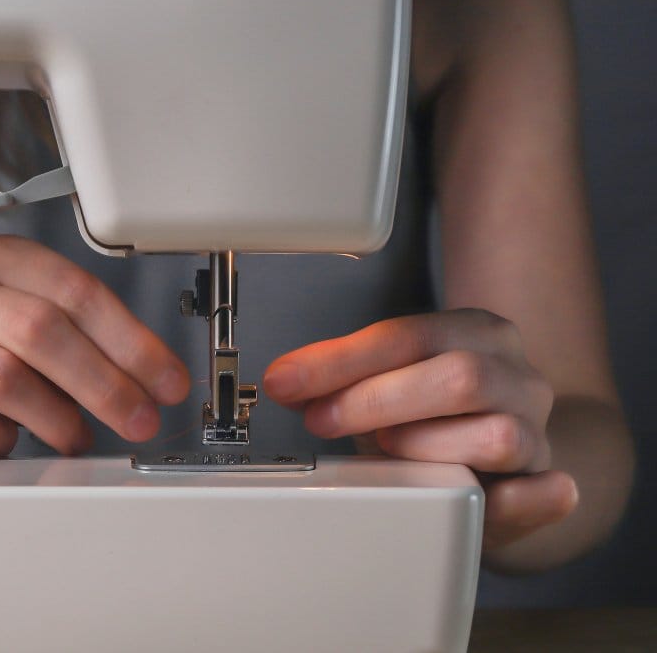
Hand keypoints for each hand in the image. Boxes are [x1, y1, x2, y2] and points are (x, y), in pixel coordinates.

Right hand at [0, 235, 189, 457]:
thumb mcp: (41, 323)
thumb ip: (94, 339)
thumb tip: (158, 382)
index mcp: (0, 260)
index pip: (76, 289)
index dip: (132, 340)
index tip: (167, 383)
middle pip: (40, 328)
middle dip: (104, 382)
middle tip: (140, 420)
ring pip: (2, 376)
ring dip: (57, 417)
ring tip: (76, 436)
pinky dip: (5, 442)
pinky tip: (12, 441)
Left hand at [262, 308, 578, 549]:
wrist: (499, 466)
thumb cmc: (431, 421)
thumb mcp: (384, 385)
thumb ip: (341, 379)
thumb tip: (285, 380)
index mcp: (476, 333)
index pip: (406, 336)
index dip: (341, 361)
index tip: (288, 381)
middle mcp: (516, 376)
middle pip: (458, 377)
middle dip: (375, 400)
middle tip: (320, 420)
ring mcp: (537, 431)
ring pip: (496, 435)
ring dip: (427, 447)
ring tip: (388, 451)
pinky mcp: (547, 486)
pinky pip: (545, 492)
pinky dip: (514, 499)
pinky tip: (484, 500)